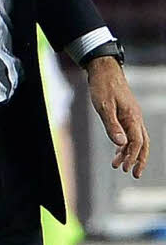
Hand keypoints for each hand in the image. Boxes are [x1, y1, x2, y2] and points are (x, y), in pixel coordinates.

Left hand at [87, 56, 148, 177]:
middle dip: (138, 159)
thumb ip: (112, 126)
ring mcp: (131, 115)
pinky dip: (124, 143)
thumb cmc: (102, 86)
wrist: (103, 70)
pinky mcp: (125, 113)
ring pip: (136, 139)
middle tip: (133, 174)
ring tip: (119, 166)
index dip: (132, 156)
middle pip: (142, 143)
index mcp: (132, 117)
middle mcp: (135, 117)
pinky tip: (117, 150)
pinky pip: (129, 132)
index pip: (137, 142)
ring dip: (129, 153)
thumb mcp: (103, 106)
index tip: (125, 168)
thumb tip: (121, 145)